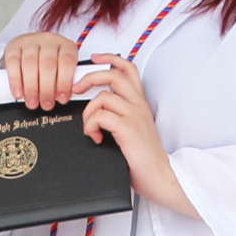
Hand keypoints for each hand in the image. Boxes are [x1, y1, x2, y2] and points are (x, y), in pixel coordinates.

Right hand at [2, 32, 79, 110]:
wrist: (30, 50)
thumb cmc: (50, 64)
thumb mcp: (62, 69)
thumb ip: (66, 80)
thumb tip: (65, 97)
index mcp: (65, 45)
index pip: (67, 61)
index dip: (65, 82)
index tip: (62, 99)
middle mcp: (48, 40)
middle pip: (47, 64)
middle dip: (47, 88)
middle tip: (46, 105)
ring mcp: (29, 41)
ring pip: (30, 64)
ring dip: (31, 87)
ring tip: (32, 103)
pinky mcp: (13, 47)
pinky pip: (13, 63)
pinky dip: (16, 81)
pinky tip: (19, 93)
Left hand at [76, 54, 196, 216]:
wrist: (159, 177)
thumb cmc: (141, 159)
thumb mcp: (131, 131)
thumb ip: (117, 117)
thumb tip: (92, 112)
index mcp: (139, 103)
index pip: (129, 69)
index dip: (111, 59)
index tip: (95, 58)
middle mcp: (138, 105)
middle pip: (113, 75)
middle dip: (90, 77)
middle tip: (76, 88)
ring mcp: (134, 116)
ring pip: (102, 97)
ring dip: (88, 112)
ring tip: (90, 128)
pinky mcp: (128, 129)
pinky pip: (101, 116)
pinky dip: (91, 126)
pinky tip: (95, 138)